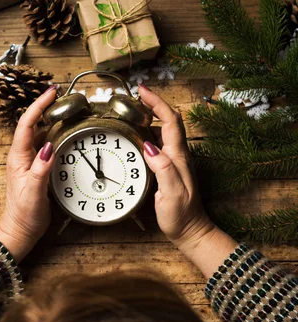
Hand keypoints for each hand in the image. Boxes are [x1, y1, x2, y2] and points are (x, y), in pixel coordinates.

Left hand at [0, 86, 56, 263]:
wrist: (21, 230)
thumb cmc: (24, 214)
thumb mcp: (34, 192)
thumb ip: (41, 169)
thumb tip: (49, 146)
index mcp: (18, 158)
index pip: (27, 124)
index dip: (38, 106)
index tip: (52, 92)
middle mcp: (22, 156)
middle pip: (32, 124)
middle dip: (45, 106)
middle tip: (62, 95)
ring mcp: (29, 161)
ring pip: (39, 133)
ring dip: (51, 119)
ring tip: (65, 108)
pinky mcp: (36, 168)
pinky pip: (45, 145)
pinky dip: (55, 134)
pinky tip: (65, 133)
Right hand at [139, 85, 236, 277]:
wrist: (190, 230)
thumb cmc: (181, 215)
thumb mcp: (172, 193)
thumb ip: (163, 168)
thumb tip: (149, 146)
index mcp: (179, 157)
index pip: (171, 121)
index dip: (158, 103)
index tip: (142, 91)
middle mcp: (178, 155)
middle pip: (169, 120)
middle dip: (154, 103)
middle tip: (135, 96)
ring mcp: (174, 161)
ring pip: (164, 130)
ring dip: (151, 116)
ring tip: (132, 110)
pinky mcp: (168, 169)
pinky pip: (159, 143)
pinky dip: (148, 132)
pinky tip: (137, 135)